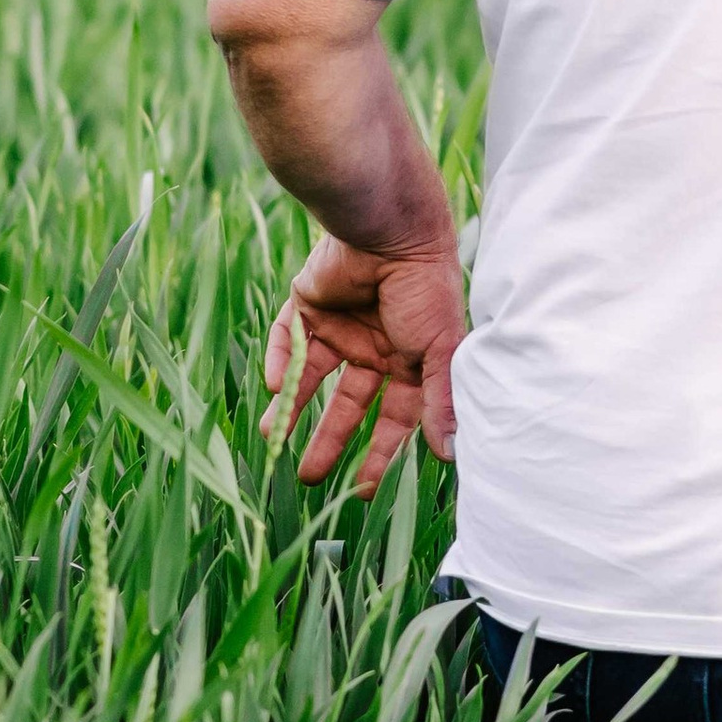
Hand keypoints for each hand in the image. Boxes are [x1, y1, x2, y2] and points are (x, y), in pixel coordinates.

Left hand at [262, 232, 464, 493]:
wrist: (390, 230)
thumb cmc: (425, 290)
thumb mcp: (439, 350)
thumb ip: (440, 402)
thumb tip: (450, 455)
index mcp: (409, 359)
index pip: (394, 417)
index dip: (380, 454)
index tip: (363, 491)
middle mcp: (374, 346)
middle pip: (348, 405)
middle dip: (329, 440)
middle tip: (307, 478)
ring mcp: (339, 324)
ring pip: (310, 377)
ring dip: (292, 408)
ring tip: (270, 439)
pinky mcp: (307, 302)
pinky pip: (287, 338)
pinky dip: (279, 361)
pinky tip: (275, 387)